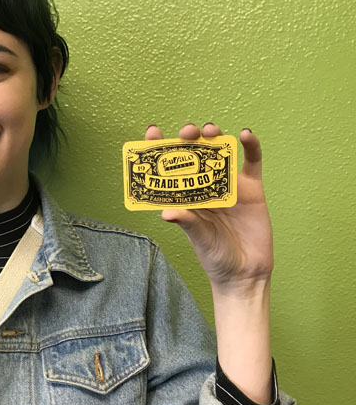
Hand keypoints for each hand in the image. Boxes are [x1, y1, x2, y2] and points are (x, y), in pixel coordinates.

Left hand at [145, 122, 272, 292]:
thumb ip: (187, 222)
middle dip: (189, 139)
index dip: (160, 149)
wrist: (245, 273)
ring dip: (215, 137)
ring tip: (209, 131)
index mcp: (186, 197)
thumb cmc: (216, 257)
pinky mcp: (251, 189)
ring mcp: (229, 186)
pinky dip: (251, 147)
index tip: (153, 132)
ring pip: (221, 153)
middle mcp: (205, 187)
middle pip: (195, 155)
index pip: (170, 169)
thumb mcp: (199, 239)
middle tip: (187, 133)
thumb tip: (166, 213)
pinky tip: (246, 135)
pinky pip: (252, 162)